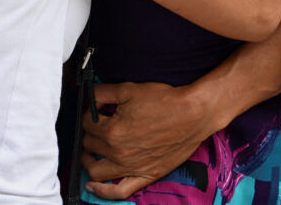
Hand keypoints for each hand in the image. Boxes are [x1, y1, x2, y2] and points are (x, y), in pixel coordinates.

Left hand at [79, 82, 211, 199]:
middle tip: (98, 124)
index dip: (90, 113)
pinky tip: (92, 186)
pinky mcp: (146, 175)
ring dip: (89, 160)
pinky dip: (102, 191)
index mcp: (112, 132)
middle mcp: (119, 153)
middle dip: (91, 132)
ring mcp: (131, 167)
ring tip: (91, 151)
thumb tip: (88, 97)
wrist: (193, 114)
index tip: (97, 110)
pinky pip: (119, 191)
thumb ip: (102, 93)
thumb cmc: (165, 101)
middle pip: (89, 145)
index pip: (87, 123)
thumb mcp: (129, 89)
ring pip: (96, 170)